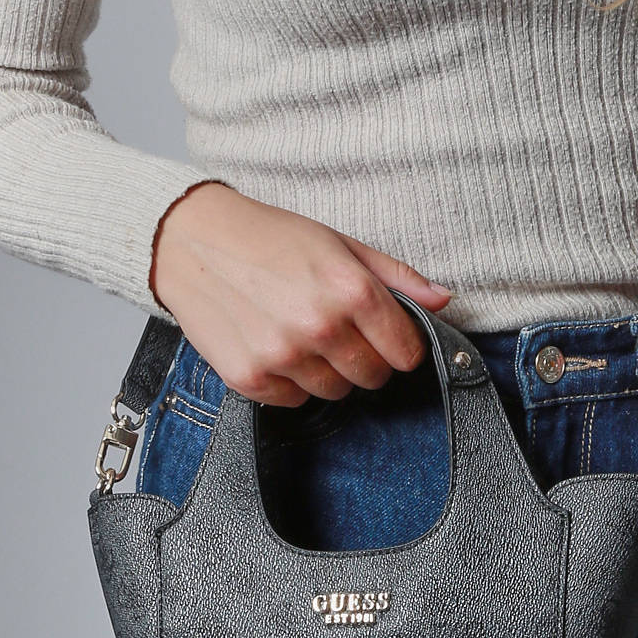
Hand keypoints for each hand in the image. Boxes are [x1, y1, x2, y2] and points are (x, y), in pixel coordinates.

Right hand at [149, 182, 455, 406]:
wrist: (193, 240)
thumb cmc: (272, 237)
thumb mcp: (341, 243)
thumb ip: (397, 276)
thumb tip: (444, 299)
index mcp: (351, 290)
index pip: (406, 352)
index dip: (399, 345)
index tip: (384, 334)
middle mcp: (319, 326)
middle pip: (372, 377)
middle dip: (365, 359)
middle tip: (339, 331)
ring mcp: (282, 355)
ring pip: (334, 392)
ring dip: (327, 370)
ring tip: (302, 334)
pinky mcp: (249, 377)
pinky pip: (294, 400)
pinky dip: (290, 381)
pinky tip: (275, 345)